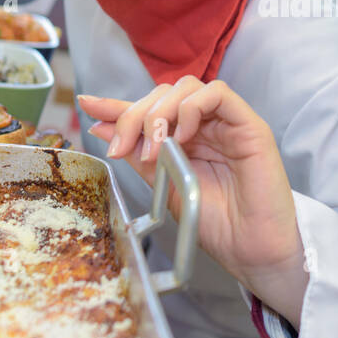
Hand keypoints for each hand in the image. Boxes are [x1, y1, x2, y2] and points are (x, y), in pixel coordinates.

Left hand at [78, 77, 309, 328]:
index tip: (88, 105)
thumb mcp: (162, 186)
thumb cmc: (217, 226)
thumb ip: (136, 155)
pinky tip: (183, 136)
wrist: (250, 250)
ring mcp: (227, 123)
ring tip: (154, 148)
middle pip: (164, 93)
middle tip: (123, 147)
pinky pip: (218, 94)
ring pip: (187, 87)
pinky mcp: (249, 124)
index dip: (118, 105)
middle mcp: (205, 126)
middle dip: (135, 114)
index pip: (149, 109)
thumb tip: (102, 128)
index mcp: (186, 139)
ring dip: (160, 112)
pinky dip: (192, 108)